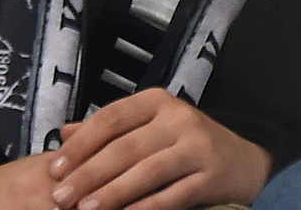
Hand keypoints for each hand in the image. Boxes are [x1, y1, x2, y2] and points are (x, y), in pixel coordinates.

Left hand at [48, 89, 270, 209]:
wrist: (245, 163)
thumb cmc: (187, 145)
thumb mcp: (151, 127)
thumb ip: (110, 129)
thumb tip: (64, 133)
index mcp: (158, 102)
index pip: (112, 117)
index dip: (81, 143)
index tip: (55, 168)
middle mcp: (179, 119)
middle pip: (126, 147)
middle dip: (89, 174)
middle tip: (61, 196)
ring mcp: (197, 147)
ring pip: (147, 171)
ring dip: (112, 193)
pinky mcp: (211, 176)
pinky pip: (173, 195)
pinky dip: (147, 207)